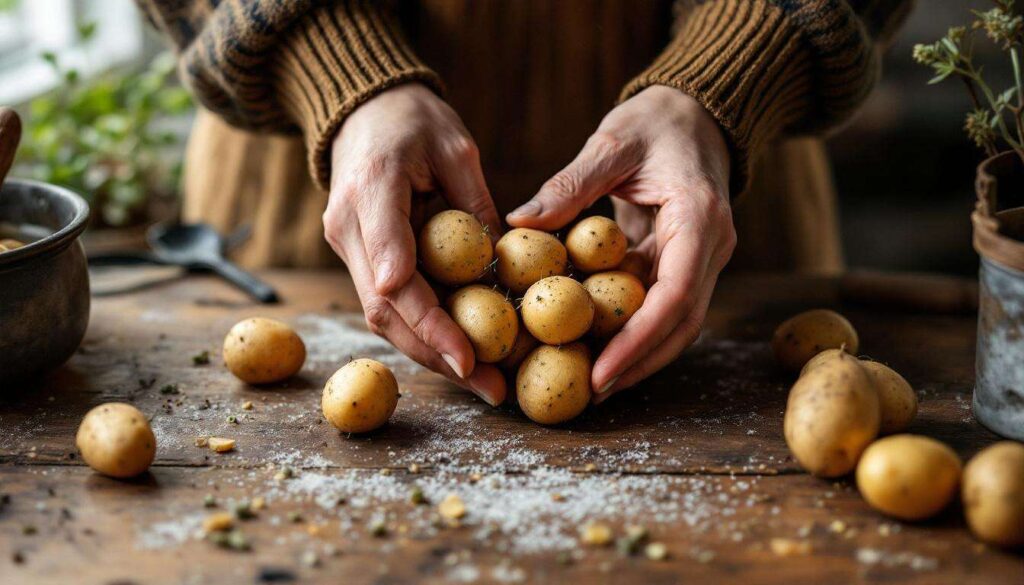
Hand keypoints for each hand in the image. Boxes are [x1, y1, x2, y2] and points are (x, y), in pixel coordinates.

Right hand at [323, 83, 505, 405]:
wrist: (361, 111)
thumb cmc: (413, 121)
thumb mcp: (457, 148)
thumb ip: (477, 205)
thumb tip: (502, 268)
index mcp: (372, 188)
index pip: (394, 264)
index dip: (427, 315)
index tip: (462, 352)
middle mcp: (348, 227)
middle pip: (385, 307)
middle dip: (436, 352)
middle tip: (487, 386)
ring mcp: (348, 247)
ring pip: (382, 316)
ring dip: (430, 354)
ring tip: (483, 384)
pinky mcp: (359, 258)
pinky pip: (389, 305)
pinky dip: (423, 333)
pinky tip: (462, 356)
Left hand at [507, 86, 736, 403]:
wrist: (696, 113)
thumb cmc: (656, 121)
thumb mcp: (613, 142)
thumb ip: (570, 182)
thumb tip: (520, 224)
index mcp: (700, 218)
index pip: (675, 295)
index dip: (638, 340)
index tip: (602, 372)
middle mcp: (711, 246)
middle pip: (682, 323)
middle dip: (639, 362)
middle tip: (591, 392)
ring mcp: (701, 257)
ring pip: (676, 322)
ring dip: (639, 355)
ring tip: (592, 383)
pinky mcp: (684, 261)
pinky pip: (661, 305)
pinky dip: (633, 329)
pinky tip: (597, 346)